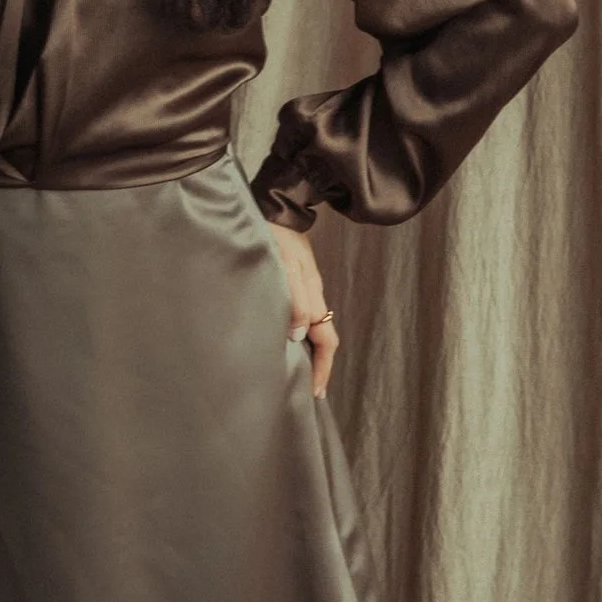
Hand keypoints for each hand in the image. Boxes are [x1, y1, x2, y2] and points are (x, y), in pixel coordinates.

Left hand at [271, 219, 338, 398]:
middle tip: (308, 391)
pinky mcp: (293, 283)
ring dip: (307, 352)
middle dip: (318, 366)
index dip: (324, 368)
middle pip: (322, 338)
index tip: (316, 392)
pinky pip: (300, 317)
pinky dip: (297, 336)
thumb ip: (295, 300)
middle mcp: (312, 296)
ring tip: (296, 373)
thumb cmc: (275, 236)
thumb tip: (299, 335)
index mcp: (314, 295)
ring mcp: (303, 290)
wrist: (274, 208)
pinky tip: (285, 341)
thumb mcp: (285, 268)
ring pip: (311, 328)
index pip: (326, 340)